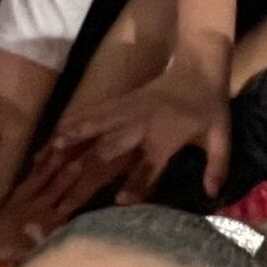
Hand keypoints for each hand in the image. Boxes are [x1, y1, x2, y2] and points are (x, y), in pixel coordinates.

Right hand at [42, 66, 230, 205]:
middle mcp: (141, 124)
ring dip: (69, 144)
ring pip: (92, 129)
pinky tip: (54, 134)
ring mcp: (126, 111)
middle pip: (109, 151)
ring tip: (44, 160)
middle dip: (86, 174)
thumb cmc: (210, 104)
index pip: (149, 165)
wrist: (197, 64)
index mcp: (166, 135)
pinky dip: (71, 123)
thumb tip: (212, 195)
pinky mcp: (119, 102)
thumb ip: (218, 165)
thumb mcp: (222, 135)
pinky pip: (91, 113)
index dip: (136, 183)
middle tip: (66, 196)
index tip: (118, 202)